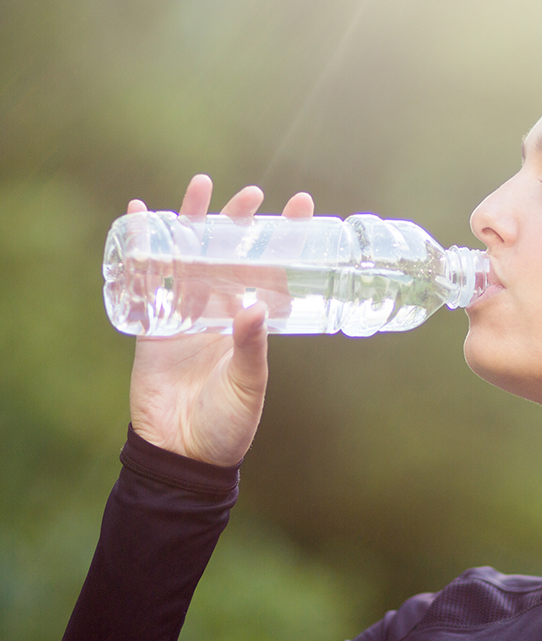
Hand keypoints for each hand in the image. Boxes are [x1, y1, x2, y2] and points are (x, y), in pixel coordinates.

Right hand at [128, 174, 313, 465]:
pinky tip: (138, 214)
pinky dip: (141, 246)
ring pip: (190, 257)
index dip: (286, 239)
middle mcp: (222, 311)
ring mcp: (186, 313)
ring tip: (201, 185)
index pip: (273, 270)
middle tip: (253, 194)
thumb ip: (251, 347)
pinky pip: (146, 278)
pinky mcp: (152, 323)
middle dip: (240, 222)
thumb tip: (254, 305)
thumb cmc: (227, 424)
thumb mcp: (248, 385)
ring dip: (192, 220)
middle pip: (232, 254)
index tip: (303, 205)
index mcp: (253, 324)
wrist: (182, 455)